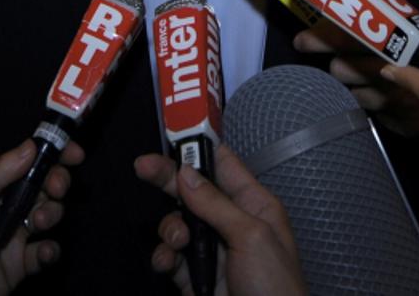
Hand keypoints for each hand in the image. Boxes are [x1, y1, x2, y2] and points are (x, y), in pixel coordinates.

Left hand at [0, 139, 84, 294]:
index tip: (74, 153)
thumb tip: (31, 145)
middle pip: (45, 185)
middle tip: (56, 189)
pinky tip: (42, 252)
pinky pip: (46, 251)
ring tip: (39, 223)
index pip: (28, 162)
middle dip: (57, 182)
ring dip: (53, 214)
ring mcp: (17, 233)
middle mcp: (8, 205)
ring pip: (50, 214)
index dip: (53, 154)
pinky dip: (51, 250)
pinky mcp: (21, 262)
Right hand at [135, 146, 305, 295]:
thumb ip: (216, 204)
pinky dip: (164, 258)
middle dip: (169, 181)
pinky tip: (168, 264)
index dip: (198, 150)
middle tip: (143, 167)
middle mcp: (232, 224)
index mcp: (255, 206)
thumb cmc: (275, 288)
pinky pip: (170, 258)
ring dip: (169, 230)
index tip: (171, 138)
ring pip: (177, 226)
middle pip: (193, 192)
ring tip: (177, 243)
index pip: (224, 166)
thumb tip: (186, 172)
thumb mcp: (251, 237)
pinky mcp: (195, 279)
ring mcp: (212, 253)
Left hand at [292, 21, 418, 137]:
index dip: (321, 39)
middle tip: (339, 61)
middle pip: (343, 73)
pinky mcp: (402, 129)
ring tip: (370, 81)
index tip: (302, 41)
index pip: (348, 41)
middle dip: (338, 66)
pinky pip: (377, 117)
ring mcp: (395, 108)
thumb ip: (393, 32)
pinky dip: (379, 107)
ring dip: (357, 88)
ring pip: (355, 97)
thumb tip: (358, 24)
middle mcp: (391, 79)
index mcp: (396, 50)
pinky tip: (391, 99)